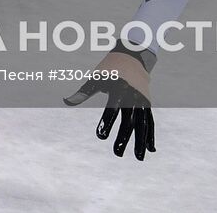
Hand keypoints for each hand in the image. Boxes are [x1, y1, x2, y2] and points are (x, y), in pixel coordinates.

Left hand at [63, 44, 156, 159]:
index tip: (100, 136)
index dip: (106, 123)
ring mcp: (142, 101)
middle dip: (123, 138)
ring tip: (139, 158)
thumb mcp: (96, 77)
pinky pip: (149, 122)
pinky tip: (150, 150)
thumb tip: (66, 102)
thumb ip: (83, 92)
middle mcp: (133, 97)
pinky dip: (150, 135)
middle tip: (117, 154)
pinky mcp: (147, 104)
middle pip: (129, 120)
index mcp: (118, 89)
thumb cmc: (110, 68)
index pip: (111, 109)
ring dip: (141, 141)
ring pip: (142, 124)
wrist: (133, 56)